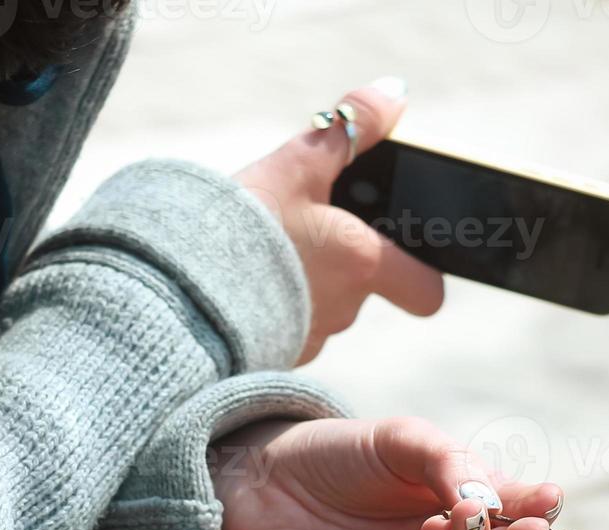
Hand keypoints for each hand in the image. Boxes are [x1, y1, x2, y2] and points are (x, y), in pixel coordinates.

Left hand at [212, 417, 563, 529]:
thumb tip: (493, 500)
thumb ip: (452, 464)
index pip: (522, 520)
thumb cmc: (343, 457)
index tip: (549, 497)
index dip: (539, 511)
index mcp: (472, 511)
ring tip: (463, 516)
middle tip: (528, 524)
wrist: (268, 477)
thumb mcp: (403, 442)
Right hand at [234, 79, 444, 363]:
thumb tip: (394, 95)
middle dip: (343, 263)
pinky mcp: (273, 354)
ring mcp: (308, 337)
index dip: (420, 276)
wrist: (181, 286)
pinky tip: (244, 281)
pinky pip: (287, 329)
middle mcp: (343, 309)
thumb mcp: (297, 165)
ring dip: (305, 284)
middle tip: (307, 230)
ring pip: (321, 308)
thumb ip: (350, 130)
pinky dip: (275, 307)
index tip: (402, 256)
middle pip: (362, 290)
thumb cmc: (245, 225)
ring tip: (266, 252)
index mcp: (361, 264)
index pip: (426, 292)